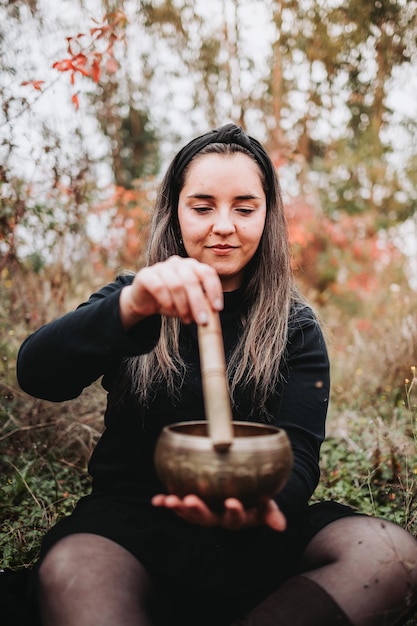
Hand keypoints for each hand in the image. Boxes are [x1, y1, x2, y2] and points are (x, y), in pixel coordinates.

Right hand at [119, 256, 223, 328]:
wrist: (144, 301)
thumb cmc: (171, 301)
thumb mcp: (189, 304)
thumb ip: (200, 306)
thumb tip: (211, 315)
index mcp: (192, 266)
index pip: (207, 273)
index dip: (214, 290)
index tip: (217, 308)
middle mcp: (177, 263)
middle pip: (192, 280)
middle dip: (199, 303)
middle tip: (202, 321)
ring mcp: (160, 267)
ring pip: (176, 285)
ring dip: (183, 305)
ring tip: (186, 319)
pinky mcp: (145, 275)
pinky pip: (159, 287)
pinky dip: (166, 301)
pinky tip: (169, 309)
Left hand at [151, 493, 286, 531]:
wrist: (241, 494)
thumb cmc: (256, 498)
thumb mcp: (266, 505)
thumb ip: (271, 513)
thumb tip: (280, 527)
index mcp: (236, 519)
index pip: (235, 519)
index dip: (234, 512)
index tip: (232, 503)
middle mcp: (217, 518)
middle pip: (206, 518)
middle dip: (198, 510)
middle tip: (191, 500)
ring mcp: (202, 513)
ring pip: (189, 515)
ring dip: (179, 508)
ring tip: (170, 501)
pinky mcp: (190, 506)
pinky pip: (176, 506)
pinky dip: (164, 502)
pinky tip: (156, 501)